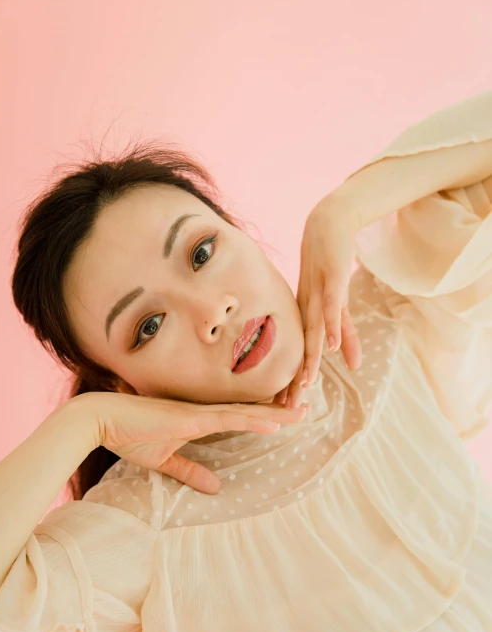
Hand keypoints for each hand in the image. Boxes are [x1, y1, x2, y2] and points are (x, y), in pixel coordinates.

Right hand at [84, 392, 309, 494]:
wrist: (101, 420)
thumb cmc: (128, 436)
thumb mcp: (163, 460)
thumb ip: (189, 471)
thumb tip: (215, 487)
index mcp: (198, 419)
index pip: (238, 416)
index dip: (263, 415)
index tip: (286, 415)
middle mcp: (203, 412)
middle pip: (249, 410)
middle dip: (279, 410)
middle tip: (306, 408)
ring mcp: (198, 412)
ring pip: (246, 411)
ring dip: (275, 414)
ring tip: (302, 412)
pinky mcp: (191, 418)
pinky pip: (229, 419)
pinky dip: (253, 420)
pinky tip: (274, 424)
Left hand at [272, 203, 361, 408]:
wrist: (327, 224)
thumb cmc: (330, 264)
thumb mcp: (339, 304)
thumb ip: (345, 332)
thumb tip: (351, 362)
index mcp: (306, 316)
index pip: (300, 354)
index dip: (291, 380)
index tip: (281, 407)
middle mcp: (308, 309)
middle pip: (303, 350)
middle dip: (295, 379)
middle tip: (286, 407)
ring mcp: (320, 295)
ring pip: (314, 332)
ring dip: (309, 359)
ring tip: (305, 384)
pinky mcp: (334, 279)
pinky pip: (333, 307)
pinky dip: (333, 327)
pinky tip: (332, 347)